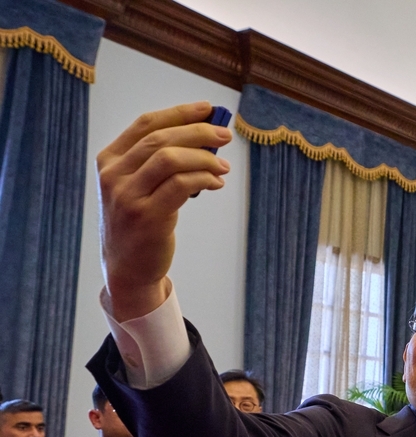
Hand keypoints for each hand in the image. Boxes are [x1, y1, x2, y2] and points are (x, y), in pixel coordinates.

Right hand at [96, 102, 232, 320]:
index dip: (179, 112)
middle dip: (198, 132)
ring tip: (223, 166)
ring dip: (204, 157)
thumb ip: (160, 162)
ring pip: (171, 159)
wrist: (127, 266)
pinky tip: (216, 182)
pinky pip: (180, 185)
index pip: (146, 124)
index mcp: (109, 159)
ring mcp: (127, 196)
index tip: (208, 108)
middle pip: (161, 138)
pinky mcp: (146, 217)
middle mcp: (113, 175)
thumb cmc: (140, 222)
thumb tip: (205, 139)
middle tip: (225, 134)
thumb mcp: (139, 186)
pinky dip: (204, 178)